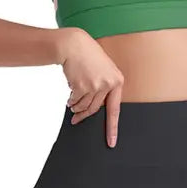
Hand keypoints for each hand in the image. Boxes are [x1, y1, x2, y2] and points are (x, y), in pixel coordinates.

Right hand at [61, 28, 123, 147]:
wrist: (74, 45)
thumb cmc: (88, 56)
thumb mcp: (104, 70)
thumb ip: (105, 87)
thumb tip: (97, 108)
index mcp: (117, 81)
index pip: (115, 110)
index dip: (112, 128)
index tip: (111, 142)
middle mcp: (108, 84)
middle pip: (95, 110)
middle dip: (83, 116)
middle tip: (76, 120)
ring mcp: (95, 86)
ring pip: (84, 107)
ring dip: (76, 107)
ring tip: (71, 102)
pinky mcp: (82, 86)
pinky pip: (75, 101)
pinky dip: (71, 100)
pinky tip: (69, 94)